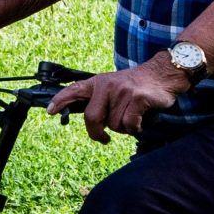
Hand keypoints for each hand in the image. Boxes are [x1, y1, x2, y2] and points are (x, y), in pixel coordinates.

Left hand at [48, 57, 191, 142]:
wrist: (164, 74)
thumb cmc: (138, 86)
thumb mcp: (115, 86)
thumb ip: (101, 100)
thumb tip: (90, 121)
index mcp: (99, 82)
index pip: (74, 90)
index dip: (60, 101)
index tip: (50, 111)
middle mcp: (107, 85)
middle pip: (92, 118)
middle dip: (97, 133)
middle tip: (103, 139)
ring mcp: (122, 91)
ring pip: (114, 125)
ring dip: (124, 128)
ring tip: (133, 117)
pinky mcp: (136, 98)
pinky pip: (129, 125)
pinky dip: (136, 128)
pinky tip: (141, 120)